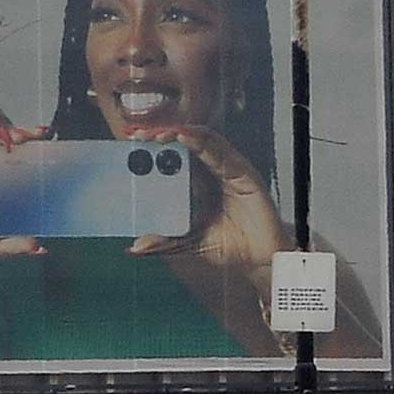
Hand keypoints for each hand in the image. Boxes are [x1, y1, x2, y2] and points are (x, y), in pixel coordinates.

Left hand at [129, 123, 286, 281]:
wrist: (262, 260)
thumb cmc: (233, 246)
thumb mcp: (191, 243)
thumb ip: (166, 242)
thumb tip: (134, 247)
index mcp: (200, 184)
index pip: (174, 157)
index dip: (154, 147)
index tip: (130, 143)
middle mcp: (213, 172)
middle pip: (186, 144)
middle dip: (162, 135)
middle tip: (137, 135)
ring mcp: (229, 170)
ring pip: (202, 141)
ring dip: (179, 133)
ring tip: (158, 134)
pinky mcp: (244, 173)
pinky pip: (221, 153)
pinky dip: (201, 142)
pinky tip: (184, 138)